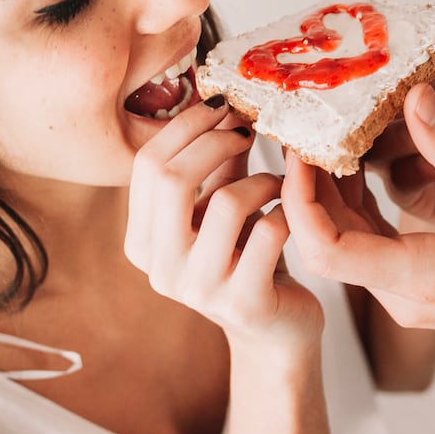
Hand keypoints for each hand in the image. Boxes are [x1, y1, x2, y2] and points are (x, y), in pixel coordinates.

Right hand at [126, 100, 322, 350]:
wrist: (276, 329)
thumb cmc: (247, 259)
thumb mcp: (223, 208)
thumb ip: (216, 164)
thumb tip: (222, 104)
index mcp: (142, 241)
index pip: (147, 165)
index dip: (186, 126)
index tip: (221, 107)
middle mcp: (161, 268)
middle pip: (172, 179)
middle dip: (216, 141)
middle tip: (249, 131)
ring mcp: (200, 290)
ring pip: (226, 203)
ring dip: (262, 180)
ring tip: (280, 184)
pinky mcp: (244, 303)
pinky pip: (268, 233)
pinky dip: (286, 212)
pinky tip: (292, 214)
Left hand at [283, 83, 434, 364]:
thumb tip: (416, 97)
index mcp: (422, 277)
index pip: (328, 249)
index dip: (299, 200)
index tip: (300, 152)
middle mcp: (402, 296)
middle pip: (324, 244)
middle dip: (307, 188)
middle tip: (307, 132)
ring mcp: (404, 297)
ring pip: (341, 245)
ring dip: (329, 195)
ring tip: (327, 140)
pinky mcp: (411, 289)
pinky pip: (365, 248)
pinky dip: (355, 208)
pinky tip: (358, 167)